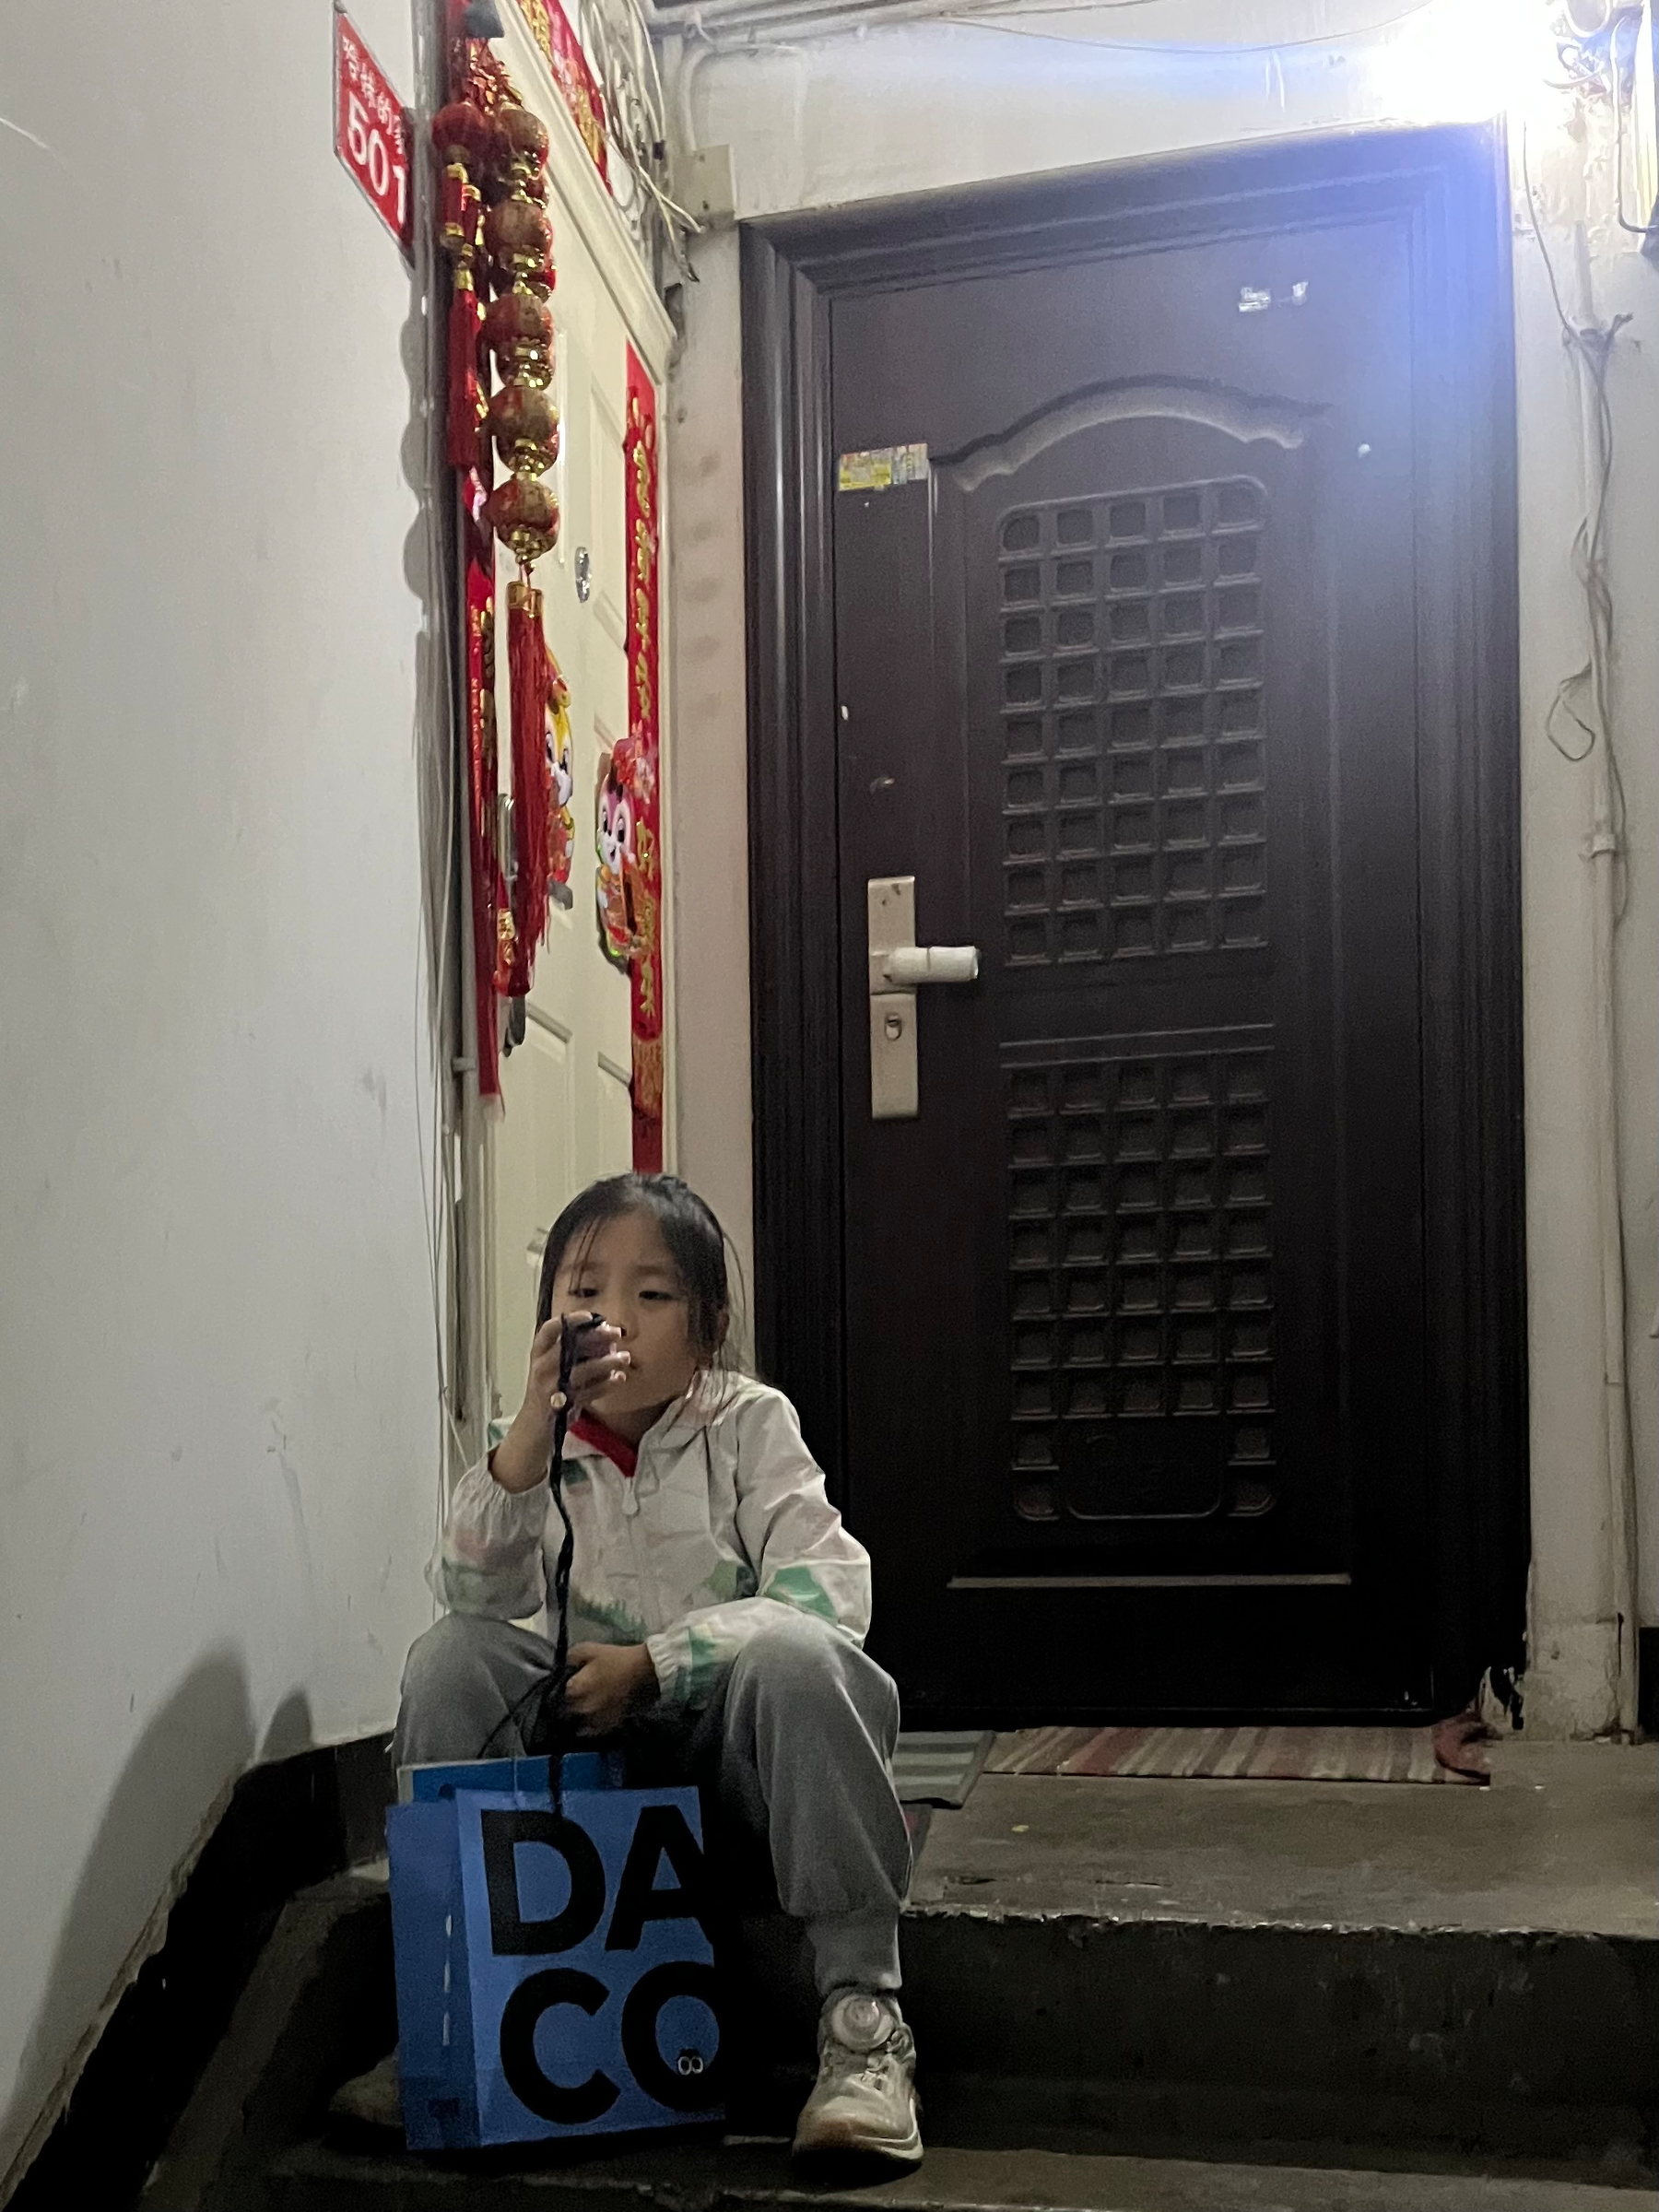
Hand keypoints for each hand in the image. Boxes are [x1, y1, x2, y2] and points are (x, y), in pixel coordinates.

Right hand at [492, 1314, 629, 1493]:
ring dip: (607, 1362)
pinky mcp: (562, 1405)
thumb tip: (607, 1335)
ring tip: (625, 1358)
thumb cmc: (549, 1388)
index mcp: (538, 1353)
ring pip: (582, 1370)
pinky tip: (619, 1378)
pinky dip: (606, 1385)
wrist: (535, 1425)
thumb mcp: (553, 1365)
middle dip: (596, 1337)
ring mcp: (550, 1387)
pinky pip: (589, 1392)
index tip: (592, 1316)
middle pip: (569, 1346)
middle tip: (617, 1334)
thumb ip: (574, 1350)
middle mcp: (541, 1368)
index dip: (571, 1320)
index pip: (550, 1329)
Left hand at [564, 1642, 657, 1734]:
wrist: (646, 1673)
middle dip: (572, 1701)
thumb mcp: (590, 1649)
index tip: (571, 1682)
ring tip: (588, 1705)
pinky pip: (590, 1730)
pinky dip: (589, 1724)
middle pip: (567, 1708)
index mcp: (574, 1689)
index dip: (565, 1687)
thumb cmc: (617, 1659)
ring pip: (578, 1721)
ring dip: (579, 1714)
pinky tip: (594, 1715)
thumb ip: (570, 1657)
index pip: (558, 1692)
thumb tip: (563, 1667)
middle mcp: (581, 1709)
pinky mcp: (606, 1727)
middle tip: (580, 1693)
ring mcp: (594, 1720)